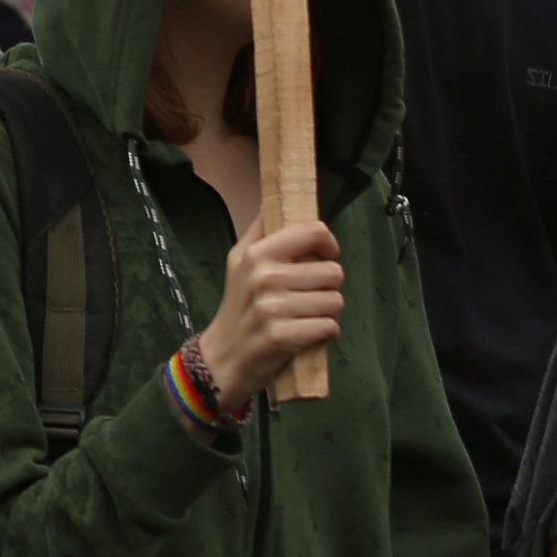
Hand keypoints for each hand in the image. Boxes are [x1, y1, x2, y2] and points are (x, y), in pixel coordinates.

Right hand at [197, 215, 342, 409]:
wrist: (221, 359)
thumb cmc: (236, 307)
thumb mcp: (238, 261)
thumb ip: (259, 230)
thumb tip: (274, 198)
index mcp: (257, 253)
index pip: (314, 231)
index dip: (328, 245)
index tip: (322, 257)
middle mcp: (264, 276)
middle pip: (333, 271)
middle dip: (328, 287)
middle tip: (309, 297)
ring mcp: (273, 307)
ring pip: (335, 301)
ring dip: (328, 312)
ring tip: (306, 316)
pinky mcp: (283, 336)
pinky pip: (329, 327)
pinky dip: (324, 333)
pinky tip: (307, 334)